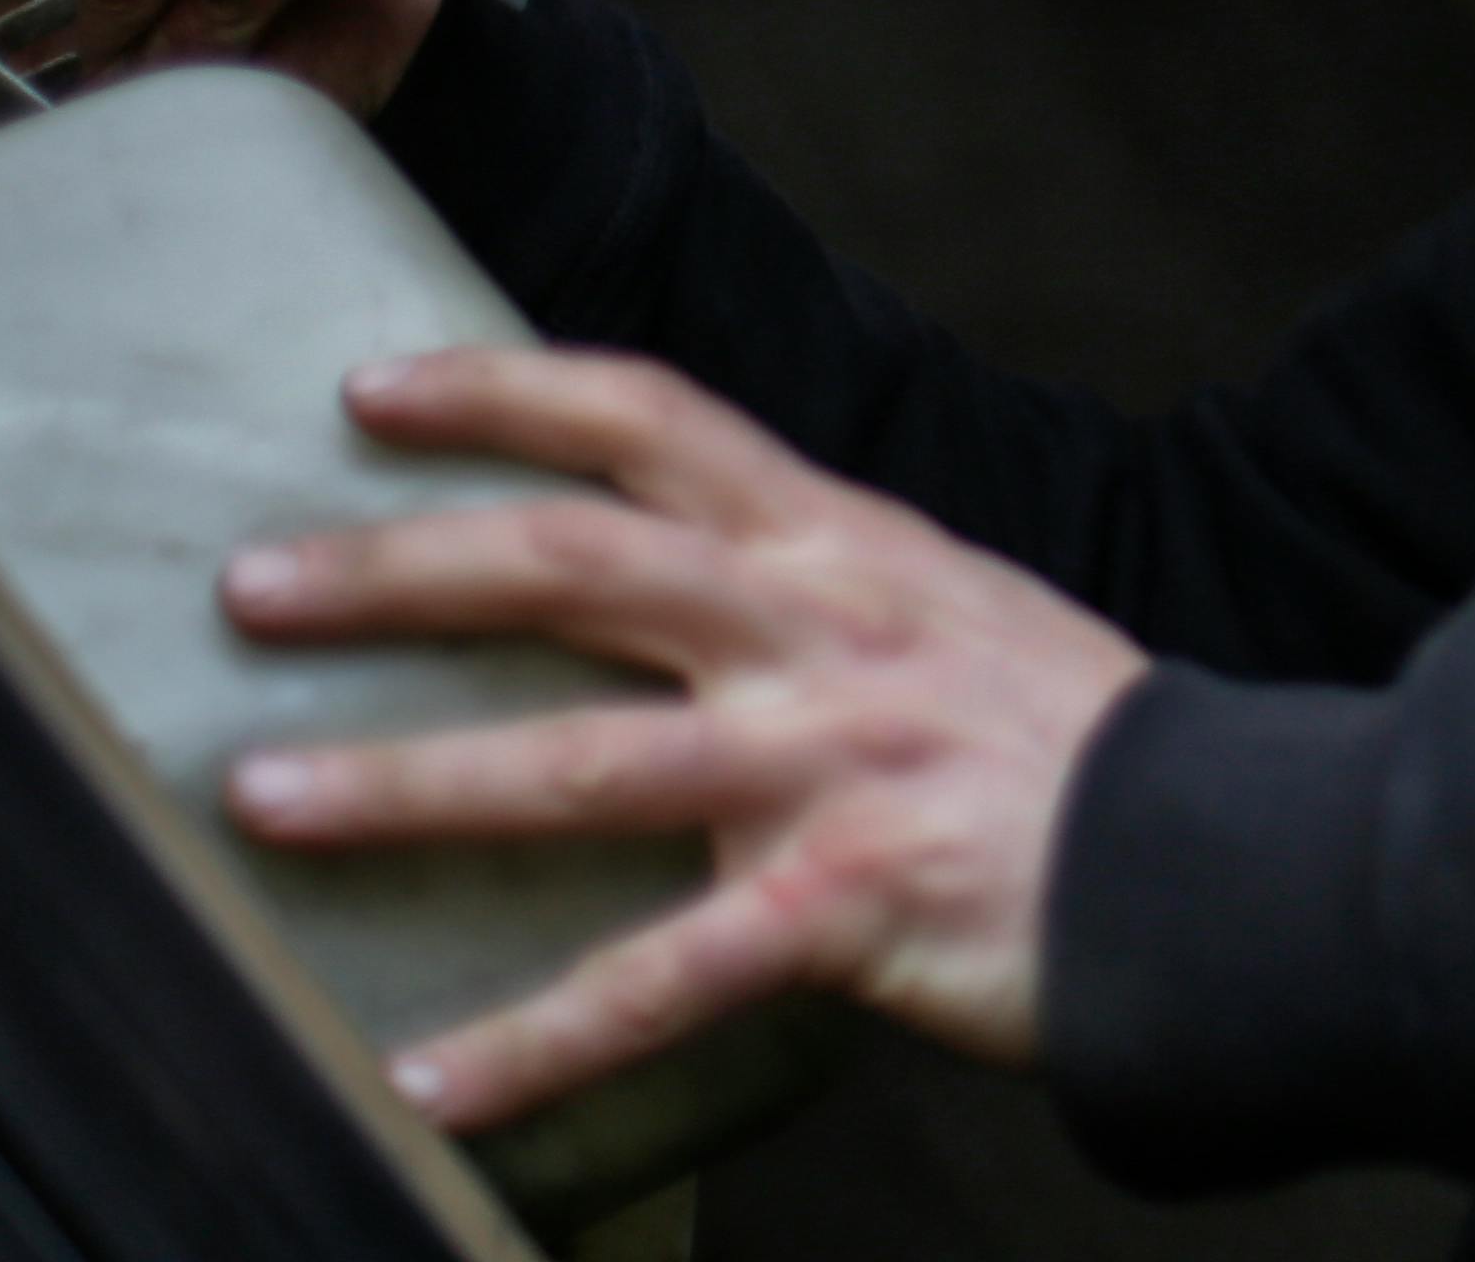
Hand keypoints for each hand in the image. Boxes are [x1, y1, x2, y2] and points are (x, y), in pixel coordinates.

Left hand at [215, 346, 1151, 1129]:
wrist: (1226, 861)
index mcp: (845, 546)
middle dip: (396, 569)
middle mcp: (823, 632)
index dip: (503, 390)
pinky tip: (428, 1085)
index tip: (368, 390)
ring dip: (404, 783)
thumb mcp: (954, 611)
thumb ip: (823, 590)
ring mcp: (832, 766)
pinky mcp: (847, 905)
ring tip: (263, 798)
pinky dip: (531, 1042)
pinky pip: (657, 980)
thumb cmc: (1079, 750)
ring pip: (581, 763)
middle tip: (249, 584)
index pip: (652, 422)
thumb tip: (692, 577)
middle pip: (576, 563)